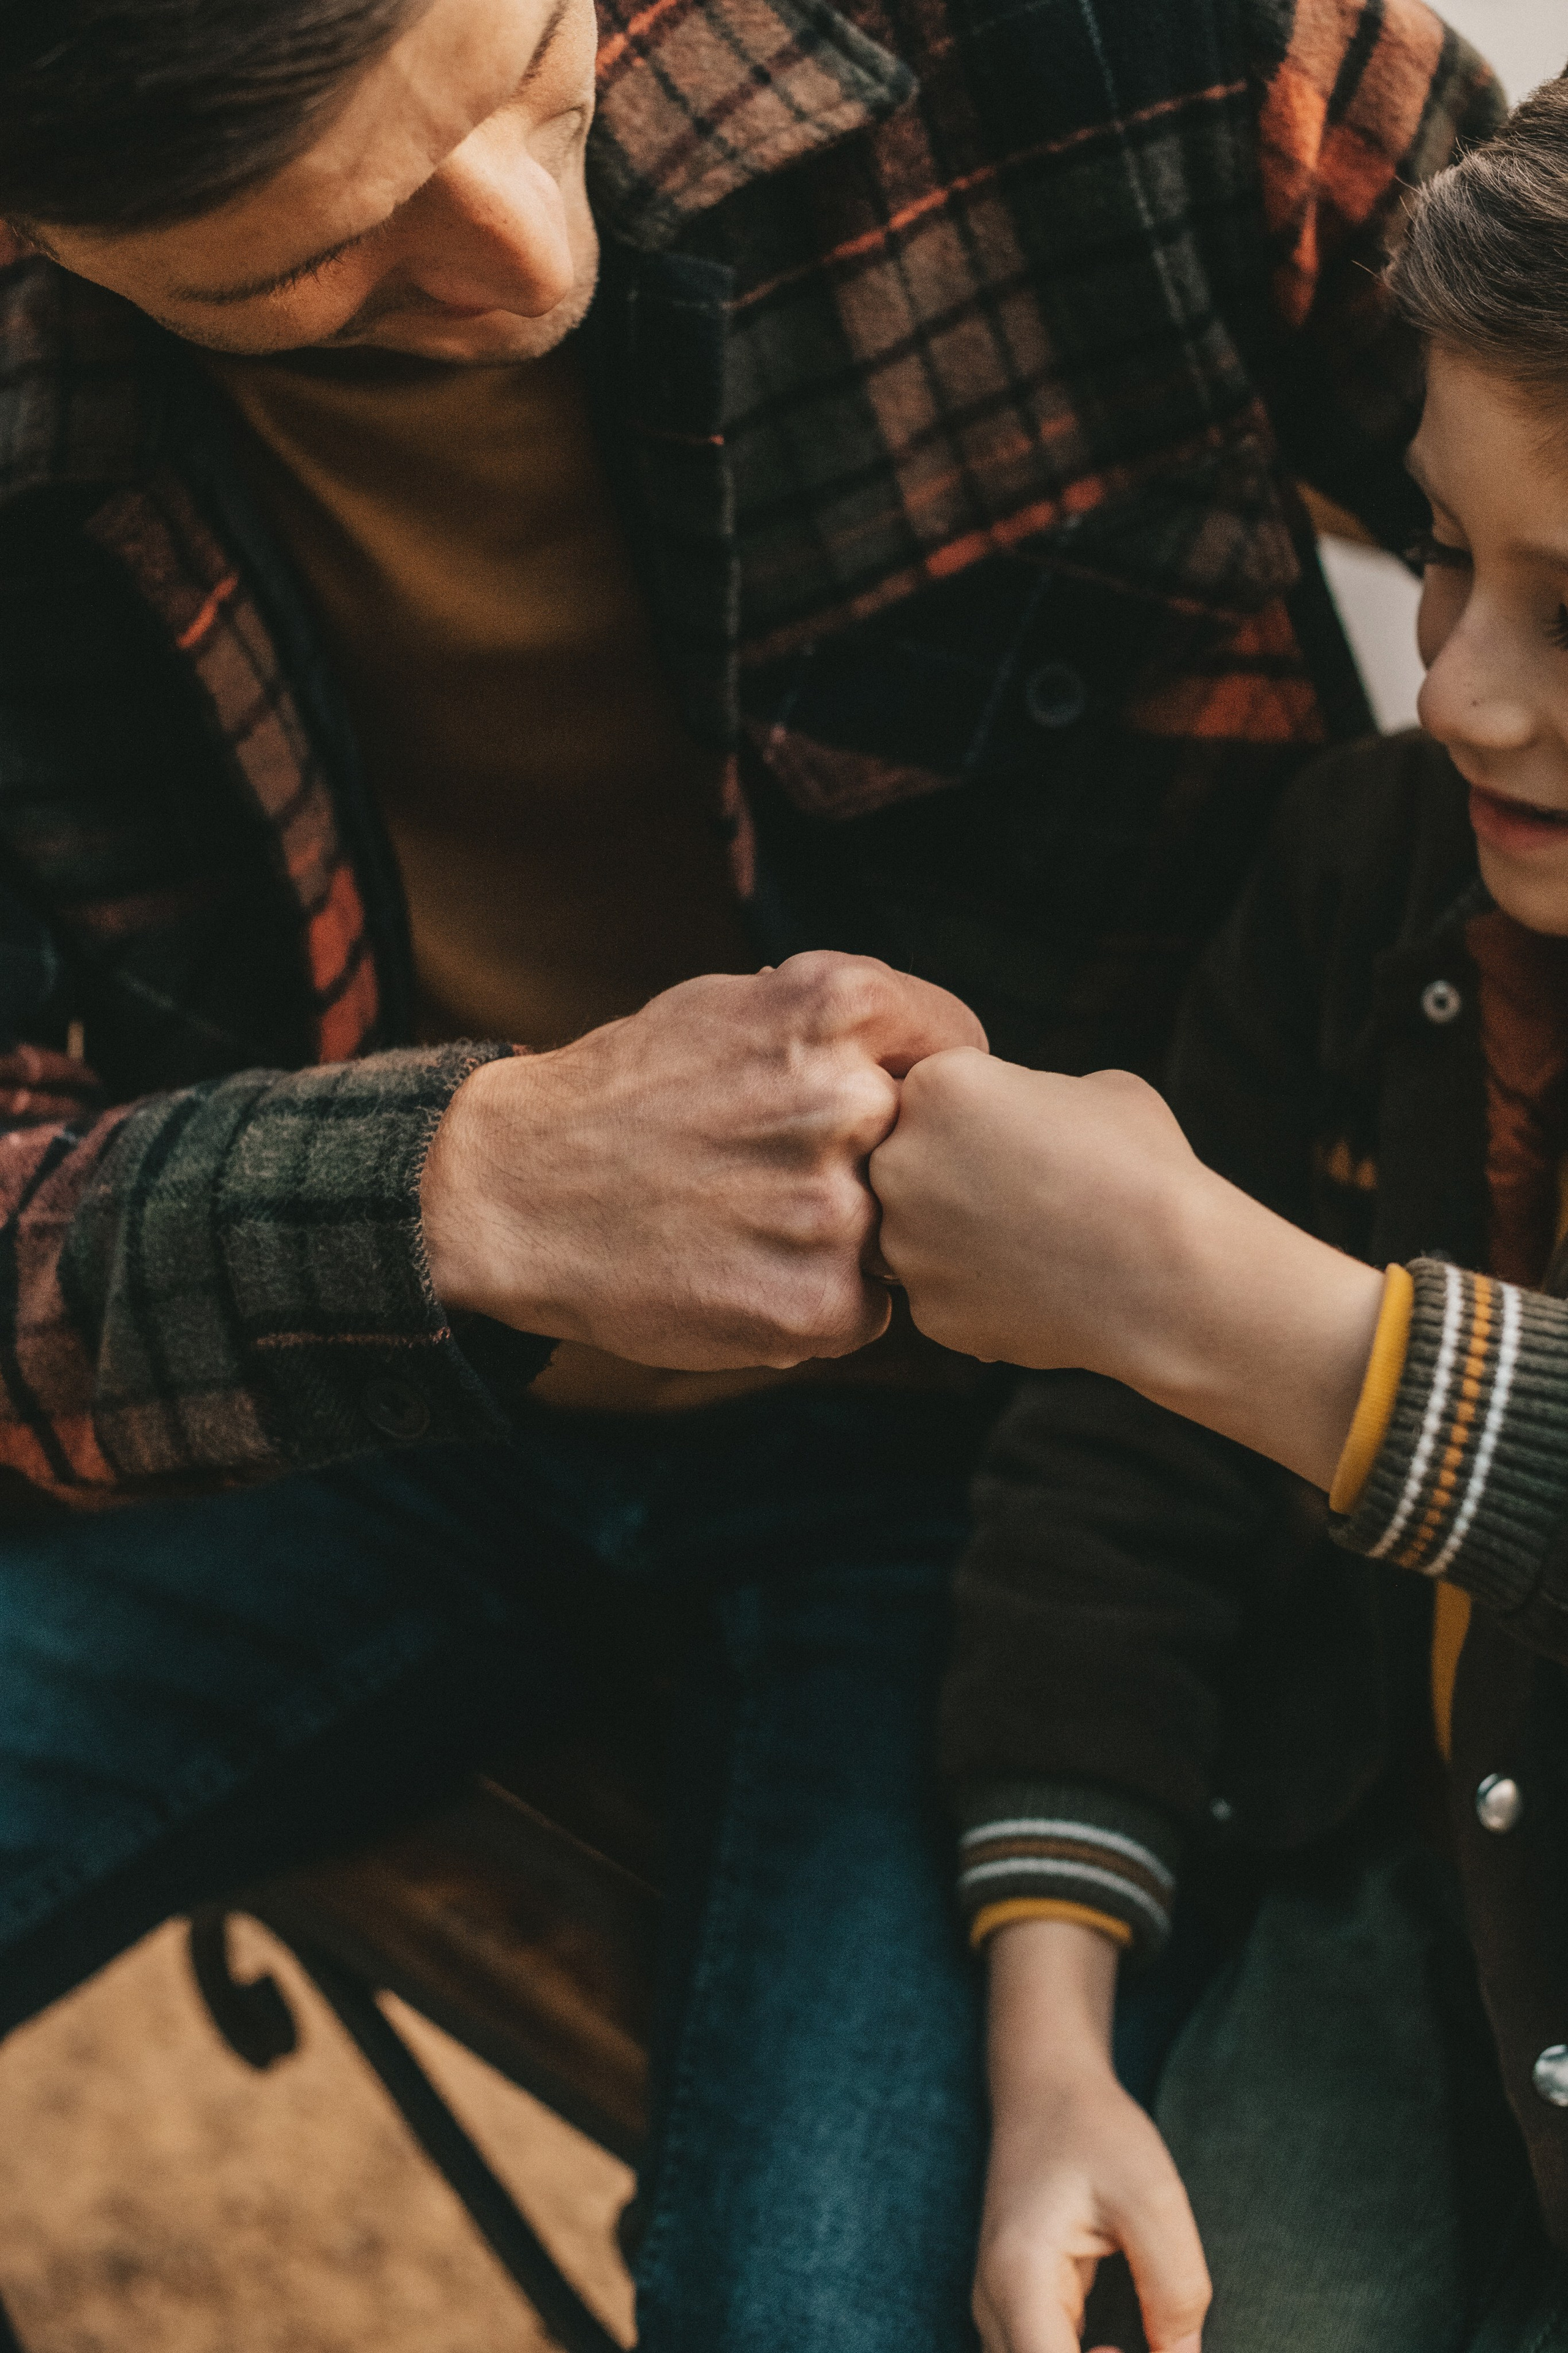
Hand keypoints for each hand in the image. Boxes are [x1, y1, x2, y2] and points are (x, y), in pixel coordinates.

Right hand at [420, 952, 985, 1368]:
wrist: (514, 1190)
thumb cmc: (629, 1094)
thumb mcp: (734, 1005)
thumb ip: (842, 1022)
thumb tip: (939, 1053)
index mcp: (840, 1008)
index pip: (954, 1045)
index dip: (917, 1078)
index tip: (880, 1104)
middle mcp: (850, 1101)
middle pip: (931, 1144)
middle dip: (882, 1161)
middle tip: (797, 1175)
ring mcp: (836, 1210)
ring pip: (903, 1232)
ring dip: (852, 1237)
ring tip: (758, 1224)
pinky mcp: (818, 1304)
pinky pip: (870, 1309)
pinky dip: (821, 1302)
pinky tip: (747, 1273)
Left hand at [868, 1049, 1382, 1488]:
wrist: (1169, 1275)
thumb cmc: (1144, 1165)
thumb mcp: (1094, 1089)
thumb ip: (1027, 1093)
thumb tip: (1013, 1114)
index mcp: (937, 1087)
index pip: (927, 1094)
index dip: (972, 1115)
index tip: (1015, 1137)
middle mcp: (899, 1161)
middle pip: (904, 1162)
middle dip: (949, 1176)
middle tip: (1020, 1195)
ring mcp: (906, 1244)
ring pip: (915, 1234)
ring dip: (957, 1238)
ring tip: (1035, 1244)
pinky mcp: (928, 1311)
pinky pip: (942, 1294)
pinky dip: (978, 1293)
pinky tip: (1037, 1288)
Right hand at [978, 2068, 1207, 2352]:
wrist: (1045, 2087)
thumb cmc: (1095, 2130)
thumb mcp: (1152, 2195)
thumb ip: (1176, 2287)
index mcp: (1019, 2279)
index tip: (1166, 2352)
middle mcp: (994, 2305)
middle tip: (1164, 2345)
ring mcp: (998, 2310)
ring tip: (1151, 2341)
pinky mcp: (1016, 2307)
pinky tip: (1125, 2346)